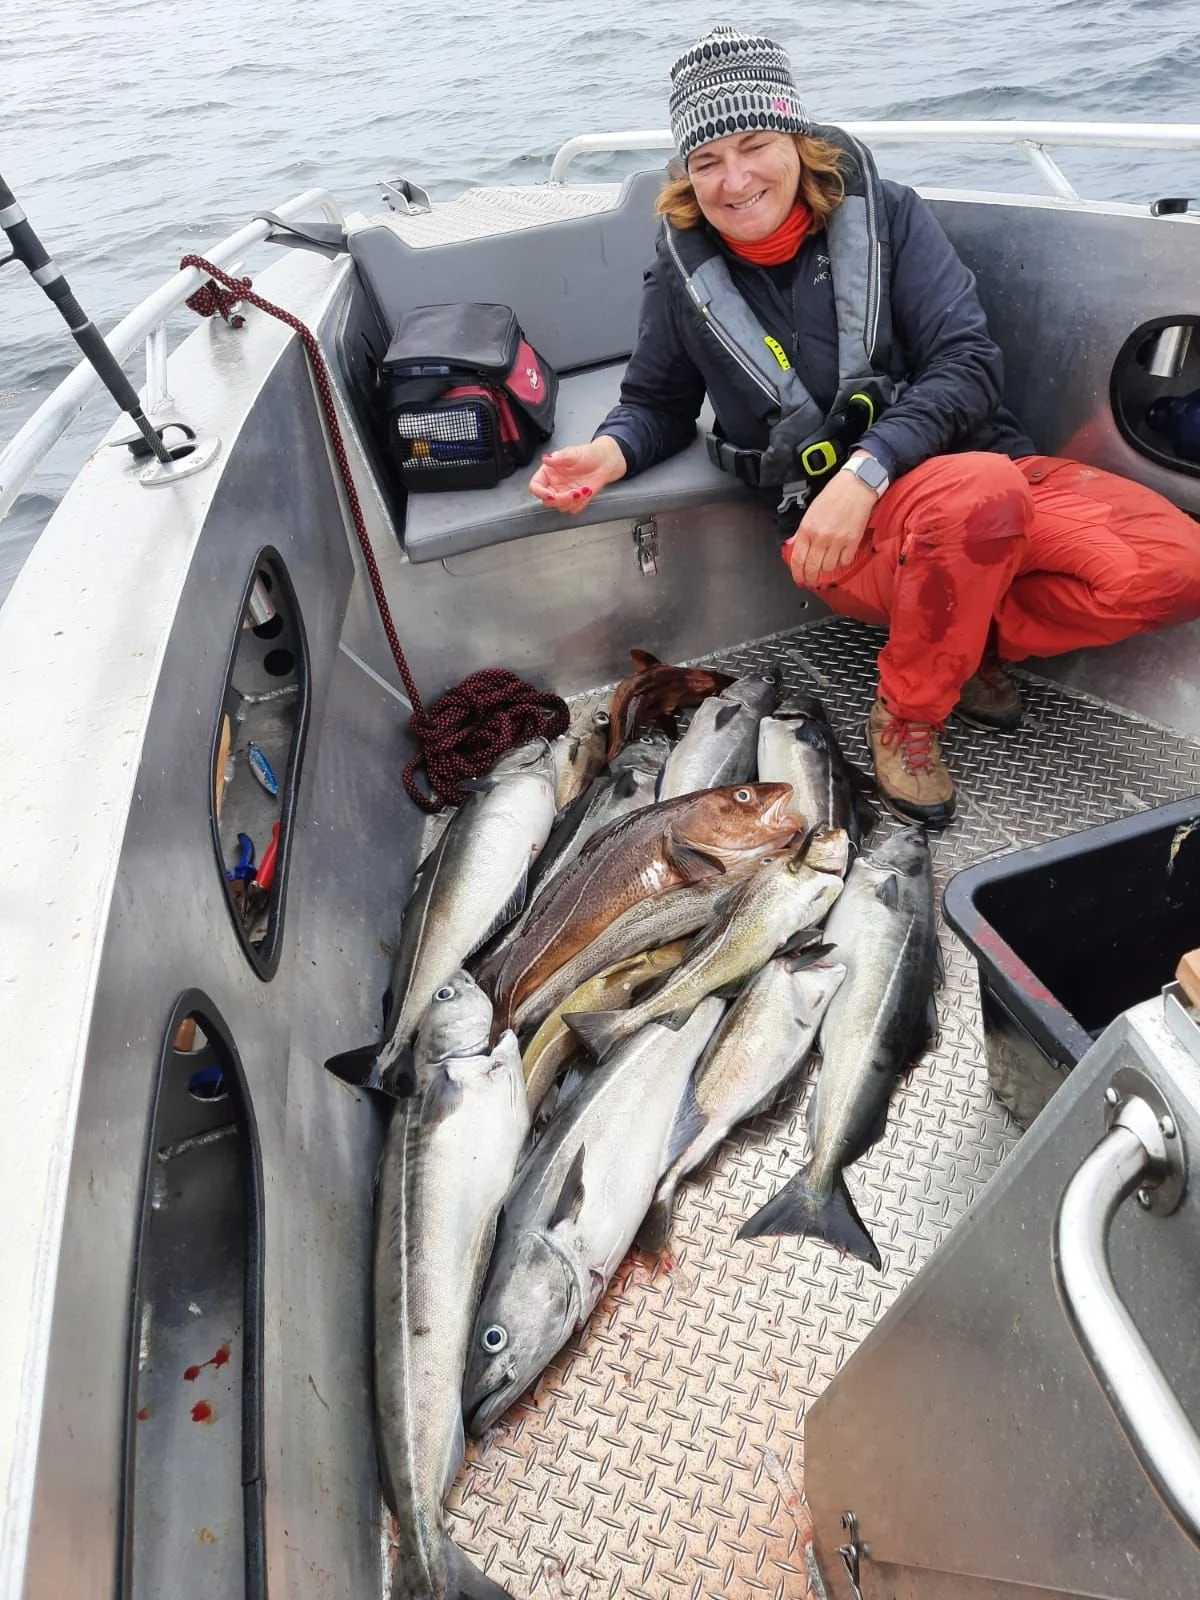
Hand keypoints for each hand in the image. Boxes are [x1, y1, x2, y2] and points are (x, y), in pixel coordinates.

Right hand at [528, 437, 626, 512]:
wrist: (603, 463)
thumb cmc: (587, 455)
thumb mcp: (572, 453)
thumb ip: (559, 457)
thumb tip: (546, 458)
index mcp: (548, 473)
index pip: (535, 486)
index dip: (540, 493)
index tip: (550, 494)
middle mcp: (553, 485)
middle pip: (547, 501)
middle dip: (561, 499)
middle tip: (575, 493)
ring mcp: (563, 494)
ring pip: (560, 507)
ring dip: (572, 501)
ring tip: (584, 489)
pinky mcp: (574, 501)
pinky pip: (573, 509)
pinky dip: (580, 503)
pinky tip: (587, 492)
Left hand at [784, 465, 876, 587]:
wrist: (856, 486)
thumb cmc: (833, 495)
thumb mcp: (811, 511)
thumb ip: (802, 531)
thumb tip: (794, 544)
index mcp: (807, 528)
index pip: (798, 558)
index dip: (797, 573)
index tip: (799, 579)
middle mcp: (821, 536)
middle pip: (812, 567)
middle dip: (810, 578)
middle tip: (810, 581)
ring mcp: (837, 540)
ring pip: (828, 567)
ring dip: (826, 570)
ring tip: (826, 564)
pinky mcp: (853, 541)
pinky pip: (845, 562)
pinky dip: (841, 562)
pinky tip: (840, 556)